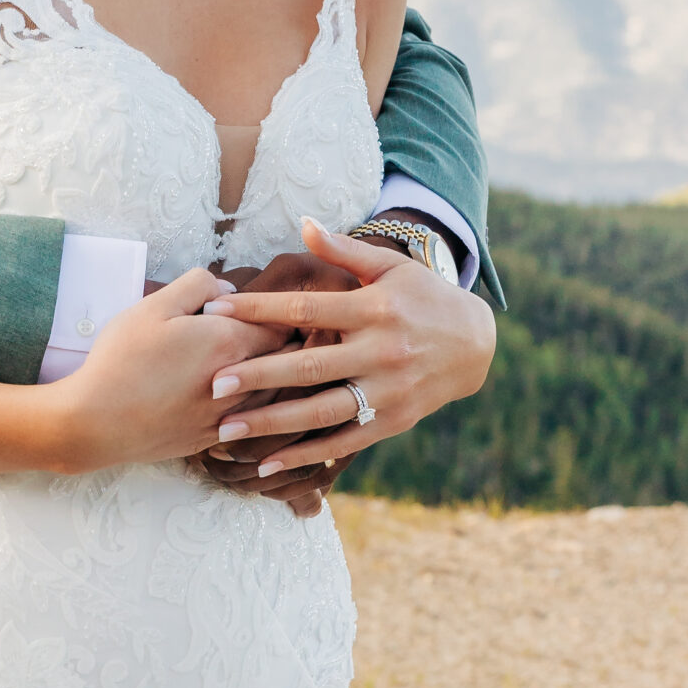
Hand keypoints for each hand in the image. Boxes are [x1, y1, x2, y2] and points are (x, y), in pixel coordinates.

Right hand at [57, 269, 286, 473]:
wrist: (97, 421)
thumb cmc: (123, 359)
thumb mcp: (154, 306)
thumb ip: (197, 285)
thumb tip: (228, 290)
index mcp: (228, 341)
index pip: (279, 323)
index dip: (277, 312)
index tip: (273, 307)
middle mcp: (239, 380)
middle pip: (283, 357)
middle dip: (283, 340)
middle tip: (278, 328)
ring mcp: (229, 414)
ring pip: (274, 391)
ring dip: (275, 373)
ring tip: (267, 360)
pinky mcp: (214, 437)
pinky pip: (253, 419)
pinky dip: (257, 404)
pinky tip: (243, 394)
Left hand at [201, 219, 495, 485]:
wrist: (475, 343)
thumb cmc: (422, 297)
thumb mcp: (389, 267)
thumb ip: (343, 250)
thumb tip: (303, 222)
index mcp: (373, 309)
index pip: (305, 308)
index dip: (258, 309)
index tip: (216, 311)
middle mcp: (380, 352)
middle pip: (309, 366)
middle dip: (258, 376)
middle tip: (211, 383)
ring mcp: (388, 391)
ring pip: (322, 411)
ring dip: (272, 424)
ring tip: (225, 429)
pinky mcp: (393, 421)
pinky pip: (343, 442)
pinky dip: (305, 455)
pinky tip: (266, 465)